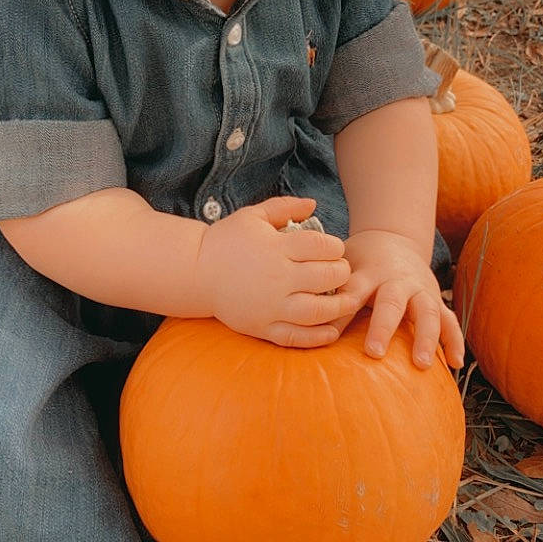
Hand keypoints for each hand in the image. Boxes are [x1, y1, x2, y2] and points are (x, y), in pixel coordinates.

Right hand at [195, 196, 360, 346]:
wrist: (195, 273)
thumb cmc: (226, 241)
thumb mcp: (253, 216)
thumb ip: (285, 207)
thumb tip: (314, 203)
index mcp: (276, 248)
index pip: (321, 247)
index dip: (335, 247)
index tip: (334, 249)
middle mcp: (277, 277)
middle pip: (326, 277)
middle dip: (342, 273)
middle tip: (342, 272)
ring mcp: (270, 306)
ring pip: (317, 311)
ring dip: (339, 307)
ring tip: (347, 301)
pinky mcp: (263, 327)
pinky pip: (296, 337)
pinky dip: (318, 337)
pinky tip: (332, 331)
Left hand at [330, 229, 464, 369]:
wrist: (392, 239)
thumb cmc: (360, 261)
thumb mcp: (344, 268)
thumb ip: (332, 291)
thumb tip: (308, 323)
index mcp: (368, 272)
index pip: (353, 291)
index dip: (343, 310)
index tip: (331, 333)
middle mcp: (396, 281)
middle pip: (392, 303)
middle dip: (383, 327)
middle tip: (373, 353)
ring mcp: (419, 290)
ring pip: (427, 312)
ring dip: (426, 337)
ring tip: (421, 364)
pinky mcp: (434, 299)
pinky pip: (448, 320)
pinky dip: (453, 340)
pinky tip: (455, 363)